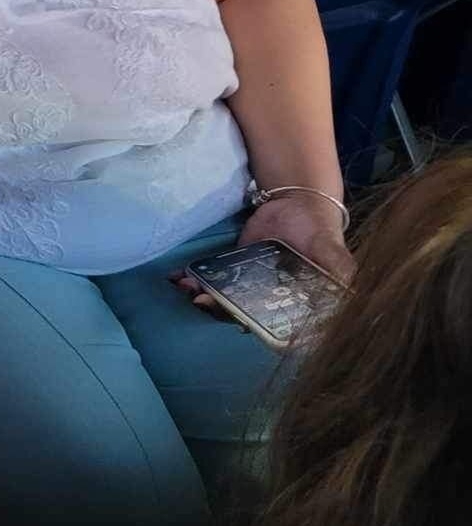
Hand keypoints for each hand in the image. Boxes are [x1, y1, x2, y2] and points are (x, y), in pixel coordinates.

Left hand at [173, 193, 354, 316]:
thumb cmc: (320, 231)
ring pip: (224, 298)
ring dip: (202, 296)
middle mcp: (270, 301)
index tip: (236, 321)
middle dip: (220, 310)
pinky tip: (179, 275)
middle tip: (202, 300)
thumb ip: (338, 273)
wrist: (295, 202)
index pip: (273, 324)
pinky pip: (213, 278)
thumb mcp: (332, 252)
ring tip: (186, 286)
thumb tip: (350, 299)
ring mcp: (249, 285)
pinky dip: (196, 278)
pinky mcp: (233, 267)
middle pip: (242, 314)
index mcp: (296, 306)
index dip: (253, 325)